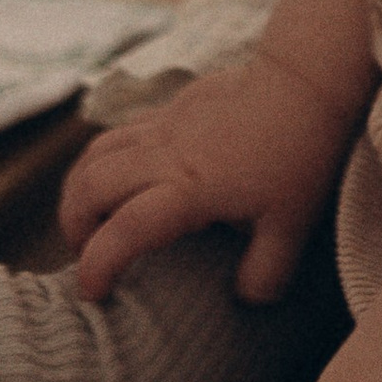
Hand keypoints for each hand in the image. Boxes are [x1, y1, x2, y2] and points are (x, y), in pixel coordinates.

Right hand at [57, 54, 350, 303]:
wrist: (308, 80)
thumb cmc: (302, 152)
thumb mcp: (294, 225)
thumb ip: (267, 271)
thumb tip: (245, 300)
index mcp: (191, 189)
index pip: (124, 231)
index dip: (97, 265)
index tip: (91, 293)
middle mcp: (166, 155)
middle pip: (90, 185)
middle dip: (73, 226)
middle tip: (86, 253)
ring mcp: (165, 126)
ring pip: (96, 151)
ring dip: (80, 189)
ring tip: (91, 219)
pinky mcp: (172, 108)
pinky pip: (120, 132)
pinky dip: (105, 160)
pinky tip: (124, 180)